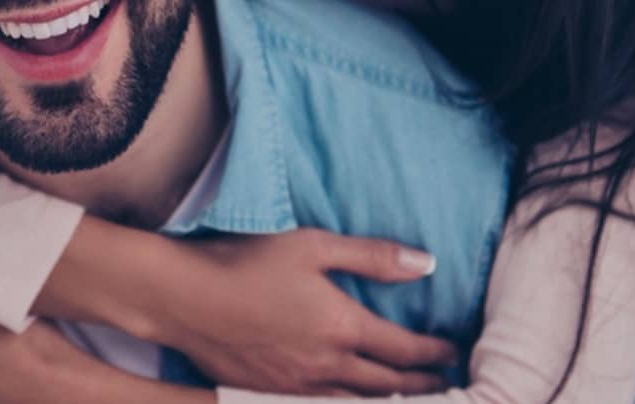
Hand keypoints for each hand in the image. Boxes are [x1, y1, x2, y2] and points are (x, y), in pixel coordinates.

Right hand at [158, 229, 458, 394]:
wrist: (182, 299)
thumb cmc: (245, 263)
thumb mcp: (311, 246)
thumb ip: (371, 256)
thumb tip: (427, 264)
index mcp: (343, 327)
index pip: (404, 350)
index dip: (434, 353)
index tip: (452, 352)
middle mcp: (327, 366)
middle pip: (388, 385)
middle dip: (421, 384)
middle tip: (442, 383)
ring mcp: (296, 385)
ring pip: (356, 403)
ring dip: (387, 401)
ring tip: (405, 398)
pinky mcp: (268, 393)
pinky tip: (346, 400)